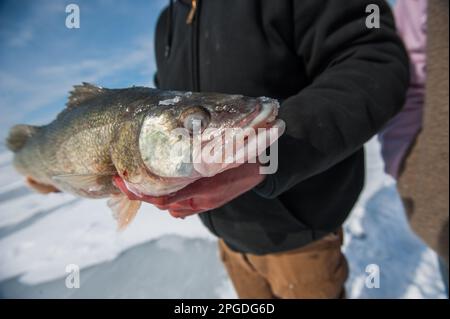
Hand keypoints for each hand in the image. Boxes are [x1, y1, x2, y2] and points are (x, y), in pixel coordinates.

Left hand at [114, 162, 264, 217]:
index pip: (159, 197)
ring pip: (169, 208)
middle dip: (141, 193)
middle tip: (122, 180)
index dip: (136, 191)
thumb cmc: (237, 159)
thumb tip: (166, 181)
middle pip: (160, 203)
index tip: (120, 181)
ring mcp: (203, 205)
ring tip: (142, 183)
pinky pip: (182, 209)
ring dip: (157, 198)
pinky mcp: (207, 205)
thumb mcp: (214, 161)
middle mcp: (198, 202)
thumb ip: (191, 172)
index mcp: (198, 191)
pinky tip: (168, 191)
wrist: (260, 166)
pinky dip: (172, 202)